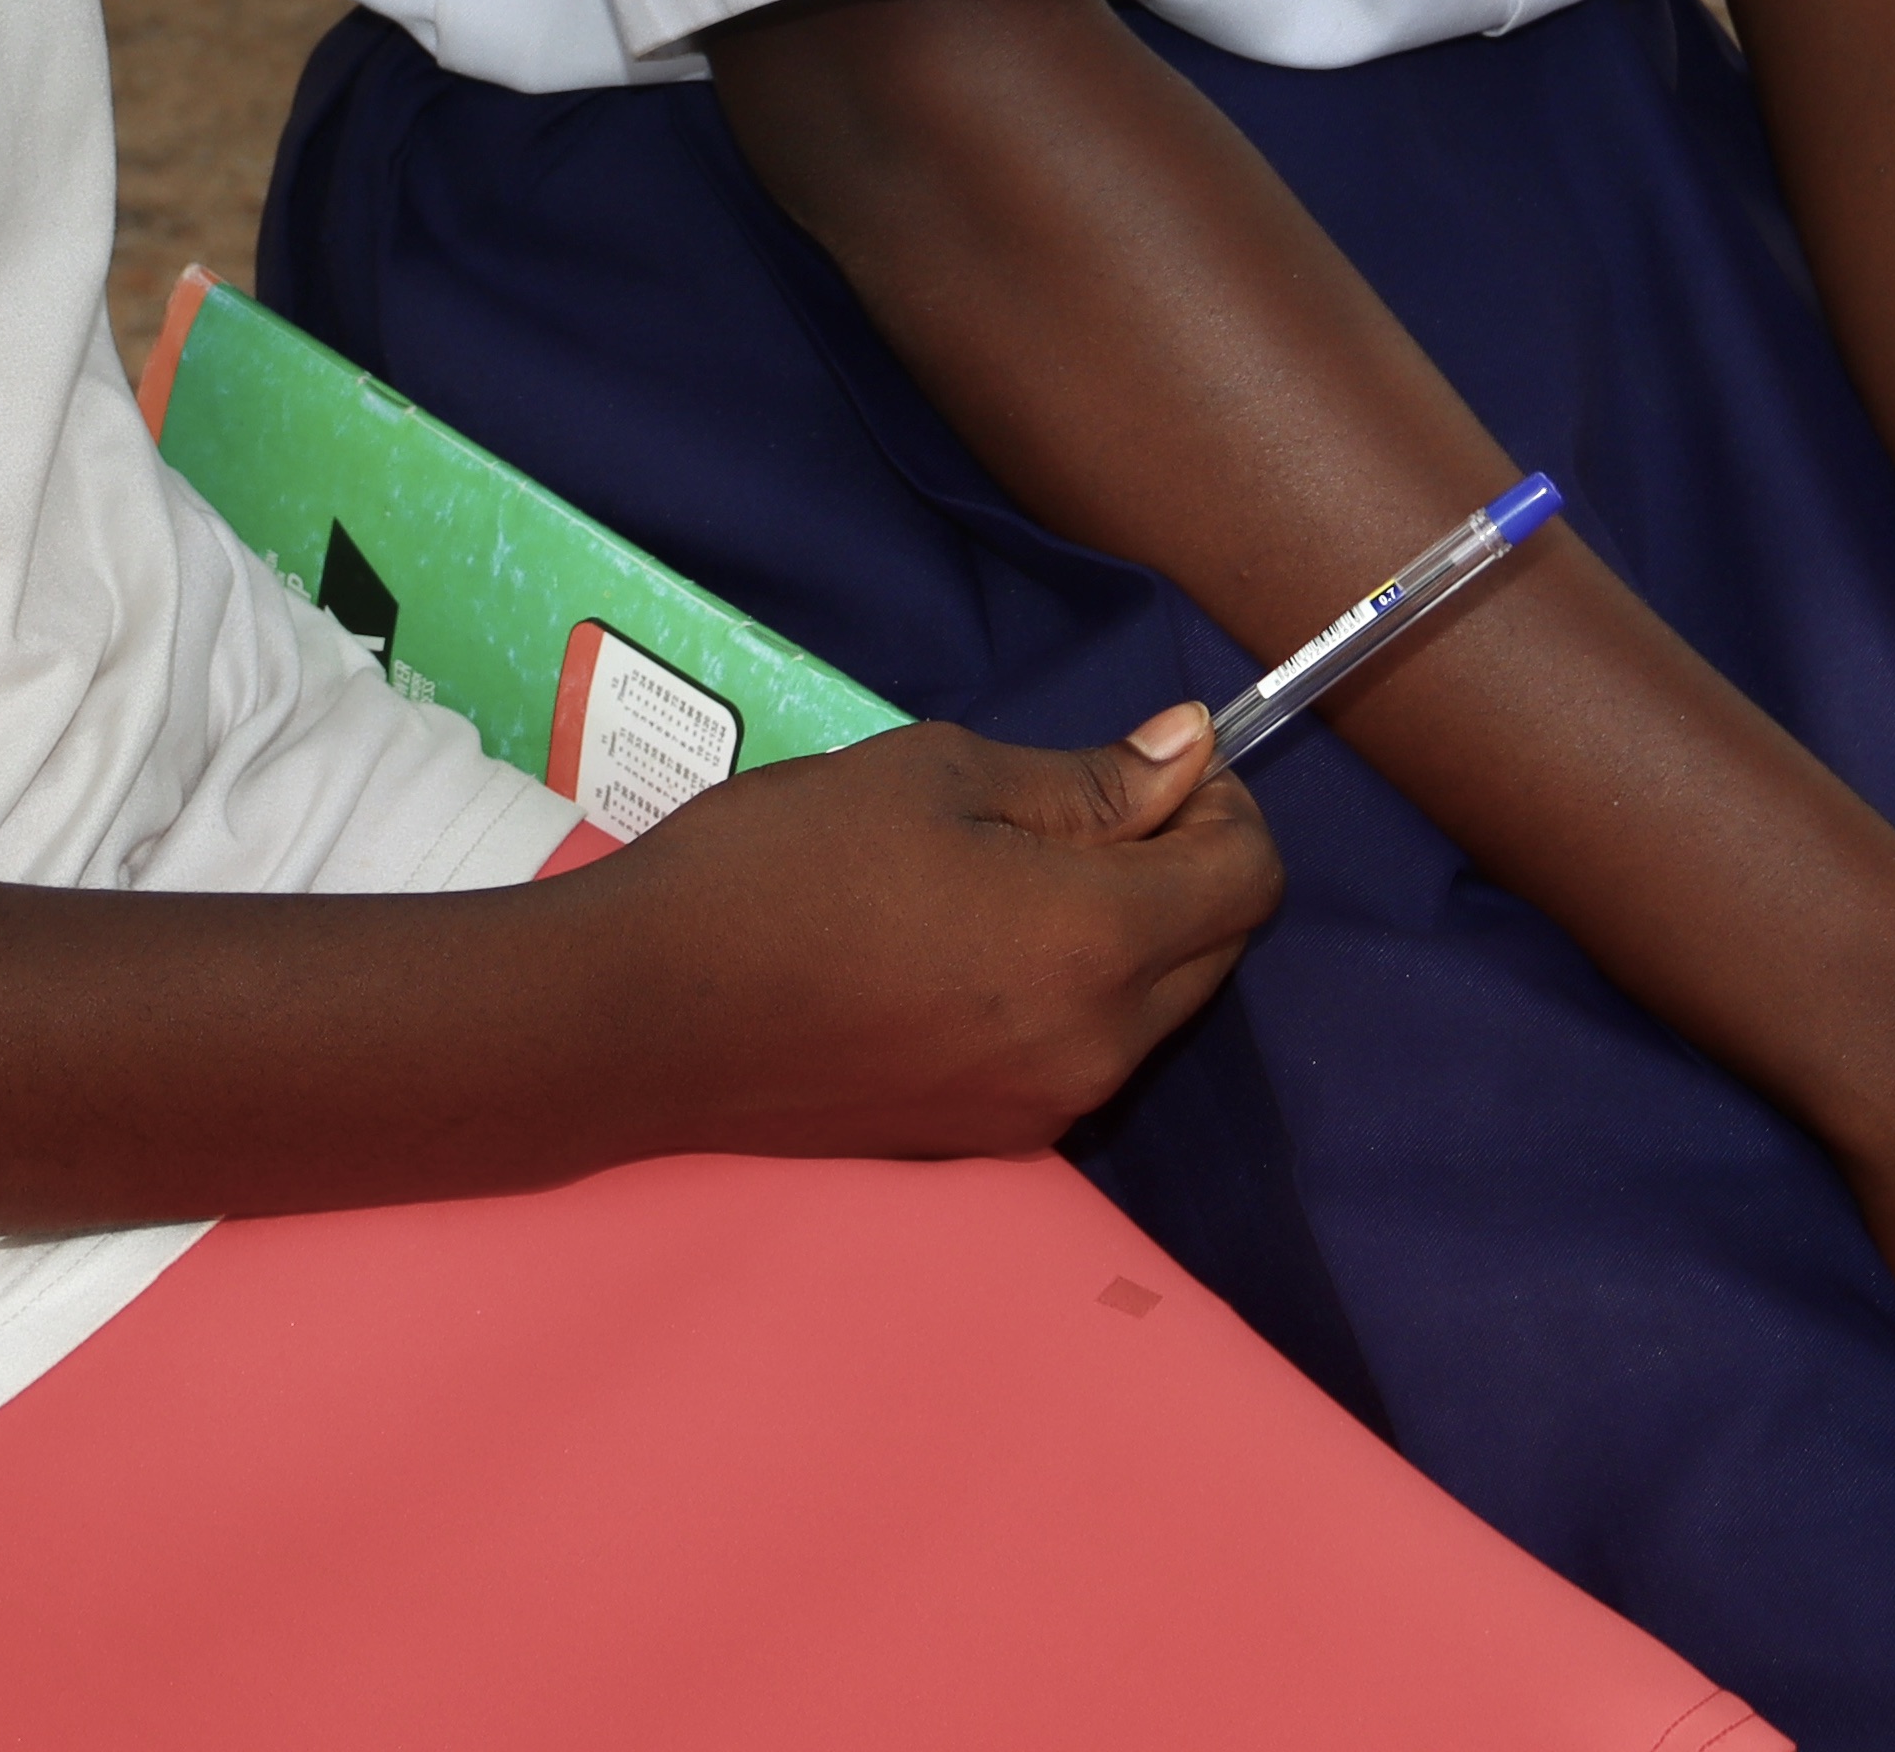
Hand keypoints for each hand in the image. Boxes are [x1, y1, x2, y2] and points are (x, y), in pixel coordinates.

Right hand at [565, 706, 1277, 1157]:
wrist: (645, 1016)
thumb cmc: (783, 867)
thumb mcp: (936, 778)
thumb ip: (1085, 781)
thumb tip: (1191, 755)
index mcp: (1093, 944)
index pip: (1249, 878)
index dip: (1226, 806)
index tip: (1158, 764)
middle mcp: (1095, 1048)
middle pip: (1214, 950)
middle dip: (1185, 867)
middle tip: (1083, 806)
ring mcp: (1042, 1109)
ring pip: (1151, 1008)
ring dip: (1127, 933)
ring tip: (1011, 870)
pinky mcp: (987, 1140)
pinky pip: (1079, 1054)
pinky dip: (1069, 993)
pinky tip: (968, 947)